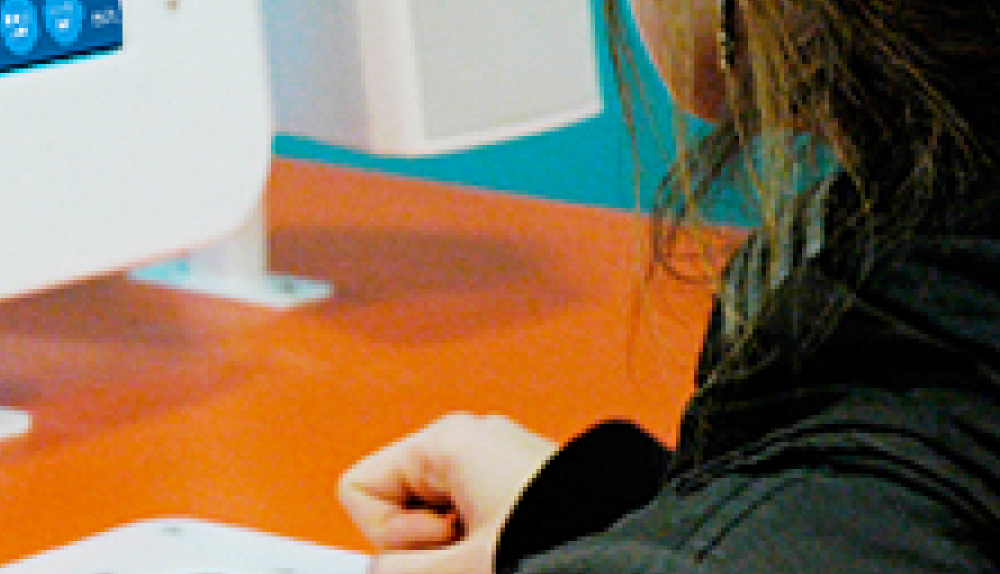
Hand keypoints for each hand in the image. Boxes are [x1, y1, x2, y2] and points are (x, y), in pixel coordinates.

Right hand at [338, 413, 555, 573]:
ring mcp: (500, 462)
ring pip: (437, 518)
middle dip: (428, 545)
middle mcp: (469, 441)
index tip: (441, 546)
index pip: (359, 487)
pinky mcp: (526, 486)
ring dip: (460, 552)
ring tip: (505, 556)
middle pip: (399, 503)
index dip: (388, 533)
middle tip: (478, 555)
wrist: (642, 546)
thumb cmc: (562, 539)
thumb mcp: (463, 568)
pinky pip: (473, 520)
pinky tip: (519, 554)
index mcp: (445, 440)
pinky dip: (486, 547)